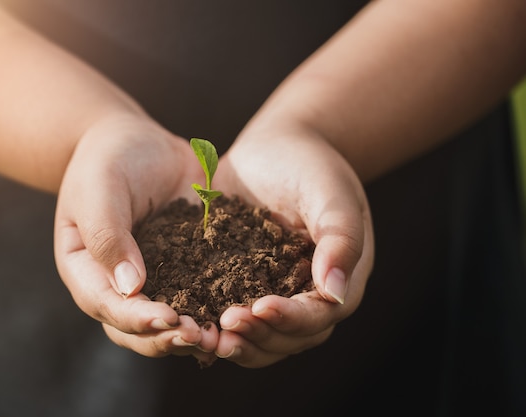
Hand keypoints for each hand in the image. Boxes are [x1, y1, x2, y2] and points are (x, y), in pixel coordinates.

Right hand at [53, 114, 217, 363]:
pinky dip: (215, 309)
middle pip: (135, 328)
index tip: (169, 320)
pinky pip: (196, 295)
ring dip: (193, 333)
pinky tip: (242, 313)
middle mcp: (116, 284)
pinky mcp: (182, 268)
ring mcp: (150, 279)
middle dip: (167, 337)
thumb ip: (108, 234)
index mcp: (85, 270)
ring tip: (223, 336)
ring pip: (167, 322)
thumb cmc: (107, 158)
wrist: (136, 141)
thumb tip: (130, 287)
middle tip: (201, 337)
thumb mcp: (100, 187)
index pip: (106, 305)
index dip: (137, 318)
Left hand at [213, 126, 373, 367]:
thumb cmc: (311, 164)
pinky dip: (213, 325)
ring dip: (236, 342)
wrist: (276, 148)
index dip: (291, 319)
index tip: (259, 307)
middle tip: (225, 327)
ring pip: (260, 338)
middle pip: (288, 338)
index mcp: (340, 280)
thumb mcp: (331, 193)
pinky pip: (232, 315)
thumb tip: (334, 293)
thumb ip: (341, 238)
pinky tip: (189, 323)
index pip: (319, 316)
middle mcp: (307, 296)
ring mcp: (274, 294)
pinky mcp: (242, 285)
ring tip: (205, 337)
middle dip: (258, 337)